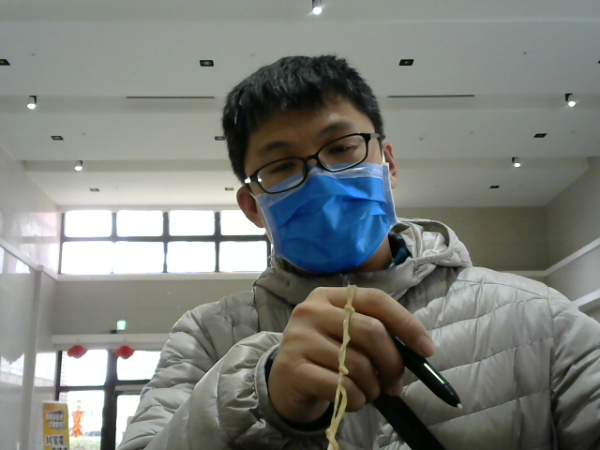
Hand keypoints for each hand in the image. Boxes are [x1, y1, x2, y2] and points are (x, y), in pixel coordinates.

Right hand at [268, 287, 434, 423]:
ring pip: (358, 363)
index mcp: (330, 296)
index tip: (427, 350)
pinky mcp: (293, 367)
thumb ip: (376, 334)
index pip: (376, 300)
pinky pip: (341, 386)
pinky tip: (354, 400)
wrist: (286, 382)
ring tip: (369, 392)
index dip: (406, 324)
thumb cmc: (326, 356)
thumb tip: (419, 350)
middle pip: (371, 331)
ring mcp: (299, 337)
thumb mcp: (348, 336)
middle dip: (393, 363)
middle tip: (394, 383)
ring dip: (373, 386)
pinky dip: (357, 399)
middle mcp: (311, 310)